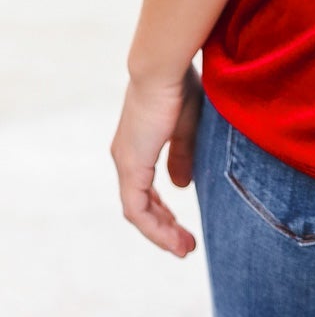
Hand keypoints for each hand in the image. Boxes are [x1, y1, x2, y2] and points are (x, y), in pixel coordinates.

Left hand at [110, 63, 203, 257]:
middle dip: (165, 227)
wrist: (163, 68)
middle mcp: (127, 158)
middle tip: (187, 245)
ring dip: (161, 233)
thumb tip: (181, 185)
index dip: (164, 211)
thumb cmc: (179, 87)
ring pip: (138, 211)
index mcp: (138, 147)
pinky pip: (137, 209)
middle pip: (142, 205)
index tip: (185, 228)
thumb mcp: (187, 126)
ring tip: (184, 248)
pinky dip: (155, 227)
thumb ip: (183, 155)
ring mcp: (126, 163)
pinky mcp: (131, 166)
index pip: (147, 190)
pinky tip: (173, 238)